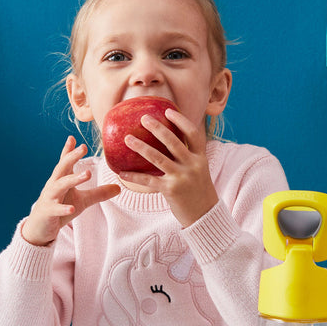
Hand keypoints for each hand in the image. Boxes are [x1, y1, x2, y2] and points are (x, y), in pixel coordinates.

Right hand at [21, 136, 120, 245]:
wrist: (40, 228)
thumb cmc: (60, 209)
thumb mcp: (82, 200)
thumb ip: (99, 193)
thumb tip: (119, 188)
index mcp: (61, 179)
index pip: (65, 162)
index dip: (69, 150)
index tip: (73, 138)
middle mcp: (54, 185)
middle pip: (62, 168)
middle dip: (71, 157)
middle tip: (83, 147)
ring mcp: (49, 198)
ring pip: (60, 186)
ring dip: (73, 179)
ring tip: (87, 174)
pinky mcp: (48, 212)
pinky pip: (56, 210)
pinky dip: (63, 208)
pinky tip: (72, 208)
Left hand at [119, 109, 217, 226]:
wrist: (205, 215)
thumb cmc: (198, 190)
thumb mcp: (199, 170)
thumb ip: (188, 156)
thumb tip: (168, 140)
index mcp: (201, 158)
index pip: (193, 134)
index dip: (181, 121)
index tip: (168, 110)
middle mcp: (193, 165)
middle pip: (174, 142)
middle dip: (157, 128)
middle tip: (143, 118)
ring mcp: (182, 178)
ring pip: (158, 158)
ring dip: (141, 147)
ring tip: (127, 139)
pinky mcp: (171, 190)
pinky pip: (149, 181)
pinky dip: (134, 177)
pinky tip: (122, 173)